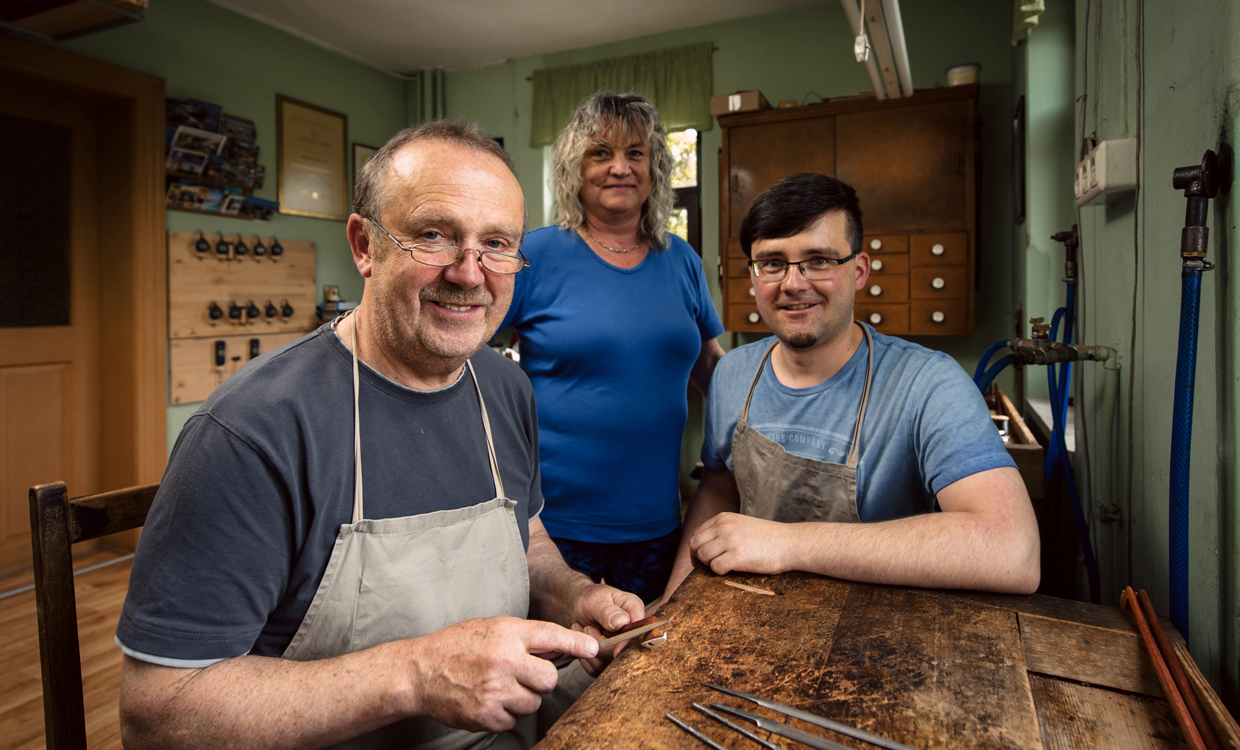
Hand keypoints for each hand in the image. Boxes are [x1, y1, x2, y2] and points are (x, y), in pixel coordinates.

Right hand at [407, 616, 598, 732]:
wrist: (421, 671)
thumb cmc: (458, 646)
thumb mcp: (492, 628)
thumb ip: (525, 636)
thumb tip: (561, 647)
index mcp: (506, 633)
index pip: (551, 636)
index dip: (576, 644)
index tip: (593, 649)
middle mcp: (503, 660)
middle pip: (549, 678)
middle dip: (540, 679)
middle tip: (520, 674)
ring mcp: (495, 690)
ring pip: (532, 702)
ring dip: (521, 698)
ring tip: (497, 686)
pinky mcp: (486, 715)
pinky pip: (512, 720)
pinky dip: (504, 714)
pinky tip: (487, 700)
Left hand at [569, 583, 644, 675]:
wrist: (580, 606)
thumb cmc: (591, 598)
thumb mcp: (597, 599)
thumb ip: (608, 611)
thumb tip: (622, 623)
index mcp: (635, 612)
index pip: (639, 633)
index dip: (626, 643)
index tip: (612, 646)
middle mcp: (632, 632)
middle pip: (624, 652)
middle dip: (602, 644)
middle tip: (588, 628)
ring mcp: (621, 647)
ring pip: (609, 664)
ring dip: (592, 650)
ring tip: (585, 630)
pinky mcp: (609, 659)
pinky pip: (598, 669)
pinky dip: (586, 659)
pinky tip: (582, 640)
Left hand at [689, 512, 792, 575]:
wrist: (791, 543)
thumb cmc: (769, 538)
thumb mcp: (742, 525)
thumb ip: (724, 530)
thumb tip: (705, 546)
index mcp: (723, 518)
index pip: (697, 534)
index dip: (697, 549)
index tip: (704, 558)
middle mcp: (724, 526)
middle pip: (695, 545)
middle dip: (699, 558)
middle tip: (710, 566)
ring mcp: (730, 540)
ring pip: (702, 556)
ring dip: (710, 565)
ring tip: (725, 566)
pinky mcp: (738, 556)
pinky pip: (715, 568)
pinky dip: (721, 572)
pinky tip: (732, 569)